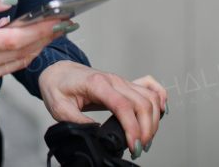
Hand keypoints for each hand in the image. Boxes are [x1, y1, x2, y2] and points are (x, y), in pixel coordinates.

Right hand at [0, 0, 62, 89]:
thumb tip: (9, 1)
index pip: (13, 40)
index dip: (38, 31)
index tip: (56, 21)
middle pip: (21, 53)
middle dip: (44, 37)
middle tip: (63, 23)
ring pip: (17, 63)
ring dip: (36, 46)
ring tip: (51, 29)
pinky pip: (7, 68)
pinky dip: (19, 54)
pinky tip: (23, 39)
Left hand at [39, 61, 167, 155]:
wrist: (57, 71)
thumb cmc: (57, 86)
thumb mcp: (59, 107)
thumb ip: (77, 120)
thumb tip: (95, 133)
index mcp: (97, 84)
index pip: (123, 106)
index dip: (132, 128)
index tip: (133, 145)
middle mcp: (113, 80)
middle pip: (142, 103)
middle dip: (146, 129)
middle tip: (139, 147)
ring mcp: (121, 80)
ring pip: (149, 97)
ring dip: (153, 120)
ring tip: (145, 138)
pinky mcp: (124, 84)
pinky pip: (148, 86)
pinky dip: (159, 98)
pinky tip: (161, 110)